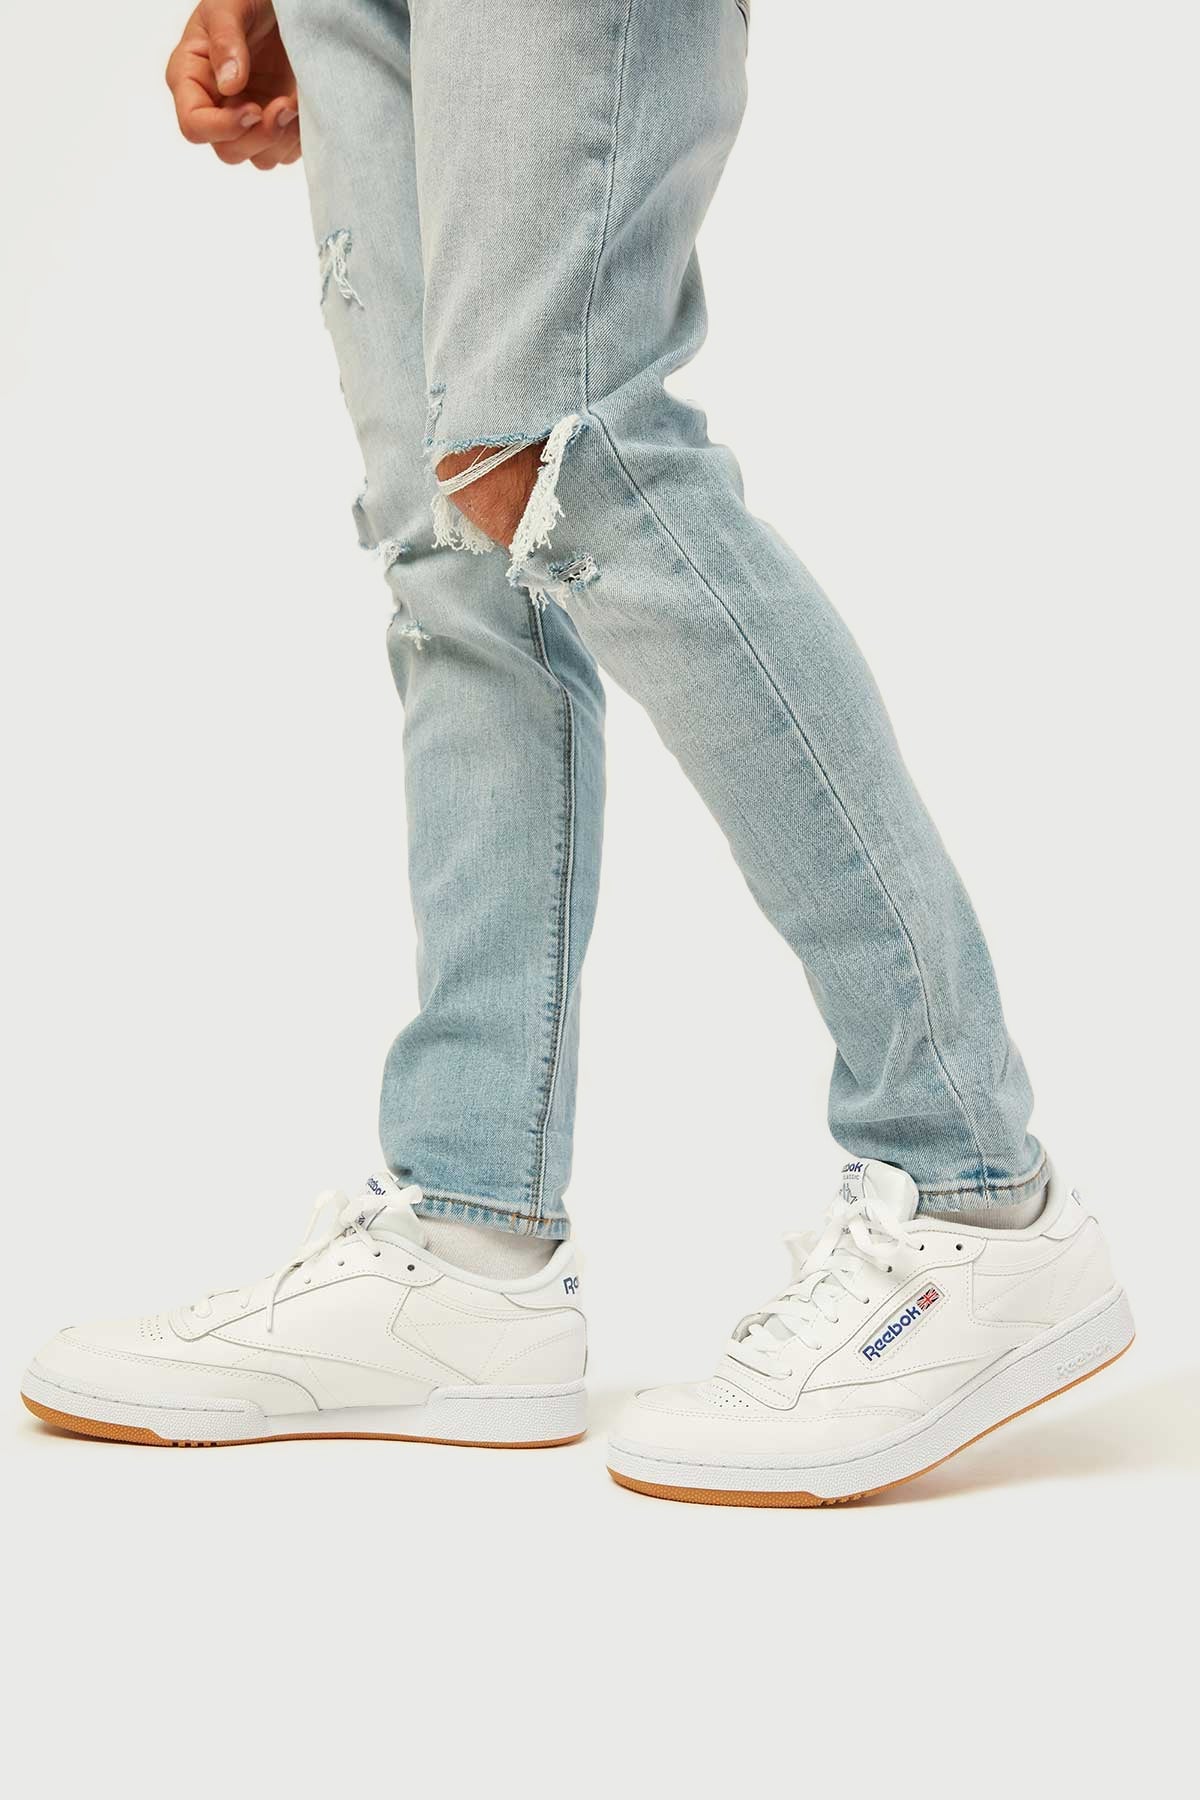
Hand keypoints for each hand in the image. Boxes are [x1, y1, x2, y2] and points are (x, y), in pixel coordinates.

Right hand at [166, 2, 299, 169]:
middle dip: (258, 137)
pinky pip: (284, 151)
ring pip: (258, 158)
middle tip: (283, 107)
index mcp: (191, 78)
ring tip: (294, 105)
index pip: (194, 125)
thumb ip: (226, 41)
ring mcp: (246, 117)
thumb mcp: (229, 5)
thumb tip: (229, 85)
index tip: (253, 109)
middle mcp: (216, 105)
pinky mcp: (274, 123)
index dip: (222, 128)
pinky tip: (302, 109)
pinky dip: (296, 139)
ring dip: (280, 140)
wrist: (282, 5)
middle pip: (228, 151)